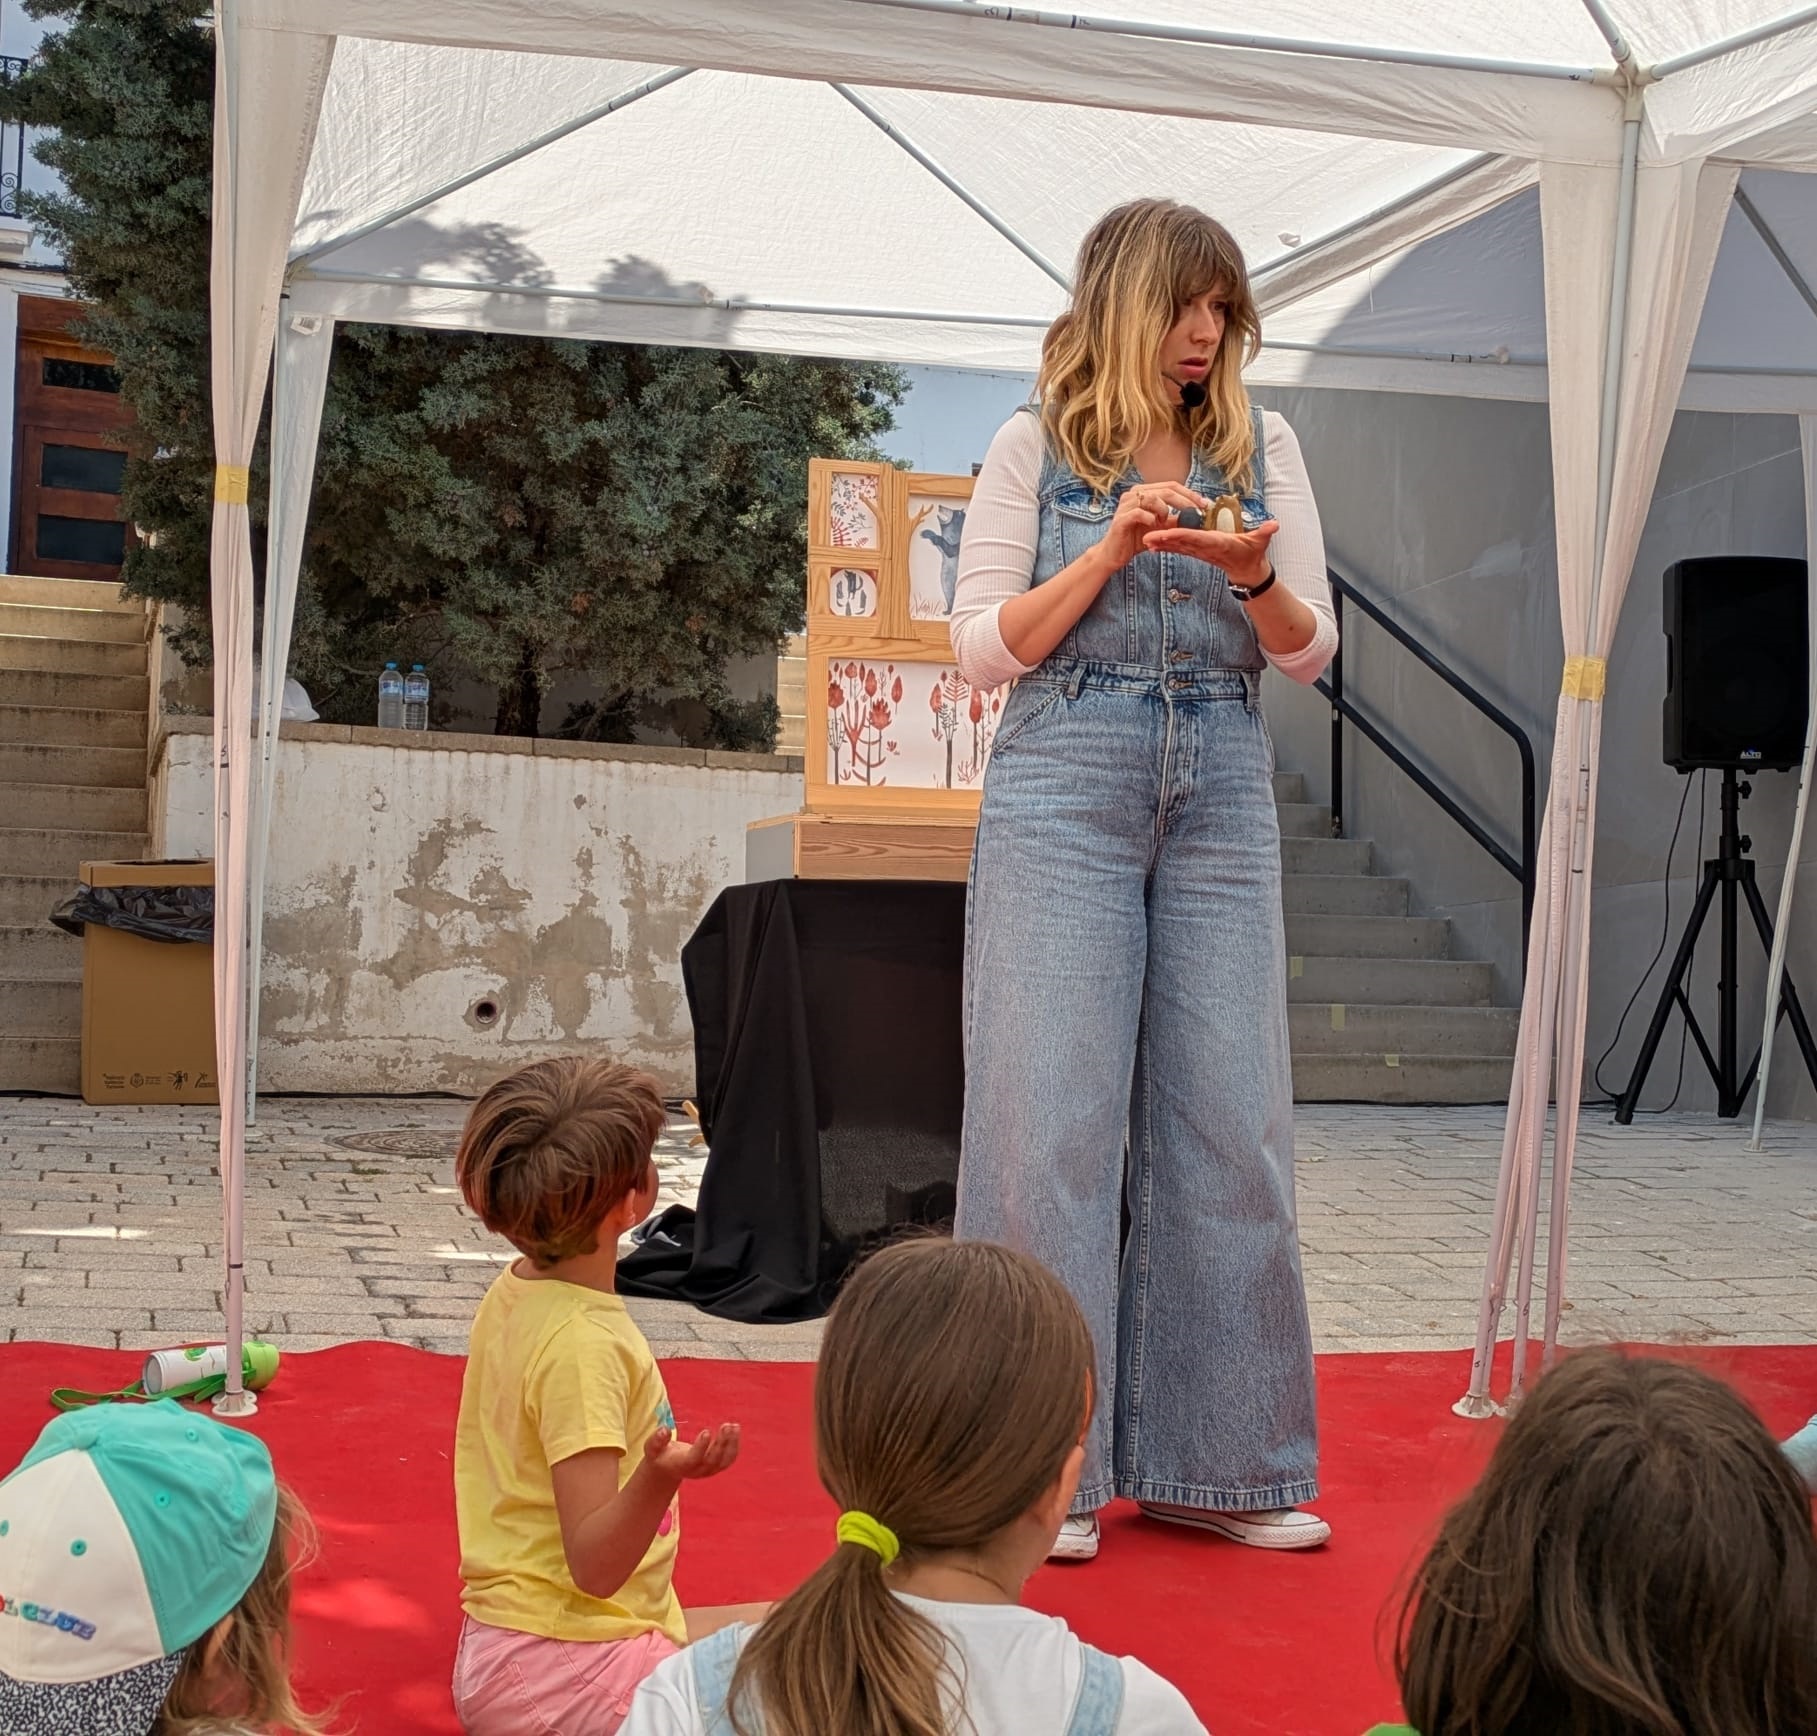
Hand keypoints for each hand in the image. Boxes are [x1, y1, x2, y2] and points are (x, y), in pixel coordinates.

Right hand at [645, 1422, 740, 1483]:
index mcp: (681, 1465)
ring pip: (723, 1461)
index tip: (707, 1431)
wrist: (667, 1469)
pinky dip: (734, 1446)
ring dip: (731, 1444)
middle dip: (721, 1443)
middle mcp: (697, 1470)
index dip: (701, 1447)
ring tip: (734, 1426)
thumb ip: (656, 1439)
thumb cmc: (659, 1455)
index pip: (693, 1459)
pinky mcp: (715, 1466)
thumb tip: (664, 1429)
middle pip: (712, 1460)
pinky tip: (736, 1429)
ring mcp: (708, 1470)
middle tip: (726, 1426)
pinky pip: (728, 1459)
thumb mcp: (652, 1447)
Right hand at [1099, 481, 1208, 571]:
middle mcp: (1133, 493)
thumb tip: (1197, 517)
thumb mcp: (1160, 527)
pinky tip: (1154, 526)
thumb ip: (1175, 519)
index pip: (1171, 485)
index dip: (1189, 493)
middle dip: (1185, 501)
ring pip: (1153, 498)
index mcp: (1144, 491)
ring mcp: (1126, 505)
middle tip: (1197, 512)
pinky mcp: (1121, 518)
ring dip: (1165, 510)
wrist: (1113, 554)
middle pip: (1166, 489)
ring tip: (1165, 522)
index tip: (1205, 504)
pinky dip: (1151, 519)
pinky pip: (1140, 513)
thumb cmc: (1136, 538)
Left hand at [1142, 518, 1279, 590]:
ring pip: (1178, 545)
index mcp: (1218, 542)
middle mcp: (1206, 547)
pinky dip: (1166, 545)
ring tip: (1144, 539)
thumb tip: (1274, 525)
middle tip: (1145, 537)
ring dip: (1161, 543)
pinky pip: (1180, 548)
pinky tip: (1152, 544)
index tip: (1167, 533)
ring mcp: (1200, 551)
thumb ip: (1266, 532)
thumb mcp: (1261, 541)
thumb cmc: (1253, 552)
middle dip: (1164, 540)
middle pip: (1182, 542)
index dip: (1182, 535)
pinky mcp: (1198, 552)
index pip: (1197, 537)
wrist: (1247, 569)